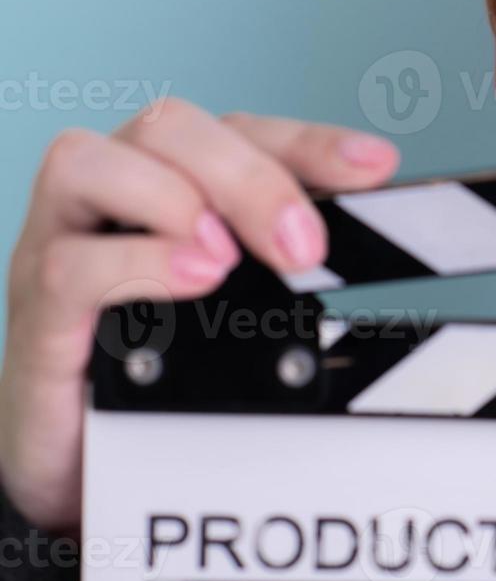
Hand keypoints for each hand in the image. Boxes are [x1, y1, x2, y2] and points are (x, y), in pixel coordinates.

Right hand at [0, 99, 398, 530]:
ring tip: (231, 259)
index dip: (308, 141)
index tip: (373, 166)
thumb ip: (285, 259)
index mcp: (172, 178)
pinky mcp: (37, 307)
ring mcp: (61, 241)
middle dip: (249, 175)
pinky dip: (140, 262)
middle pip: (168, 126)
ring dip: (178, 199)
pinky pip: (70, 260)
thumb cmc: (167, 359)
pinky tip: (195, 280)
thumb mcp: (242, 300)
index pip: (241, 129)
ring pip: (90, 161)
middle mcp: (111, 195)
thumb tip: (366, 243)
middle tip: (305, 247)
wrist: (85, 455)